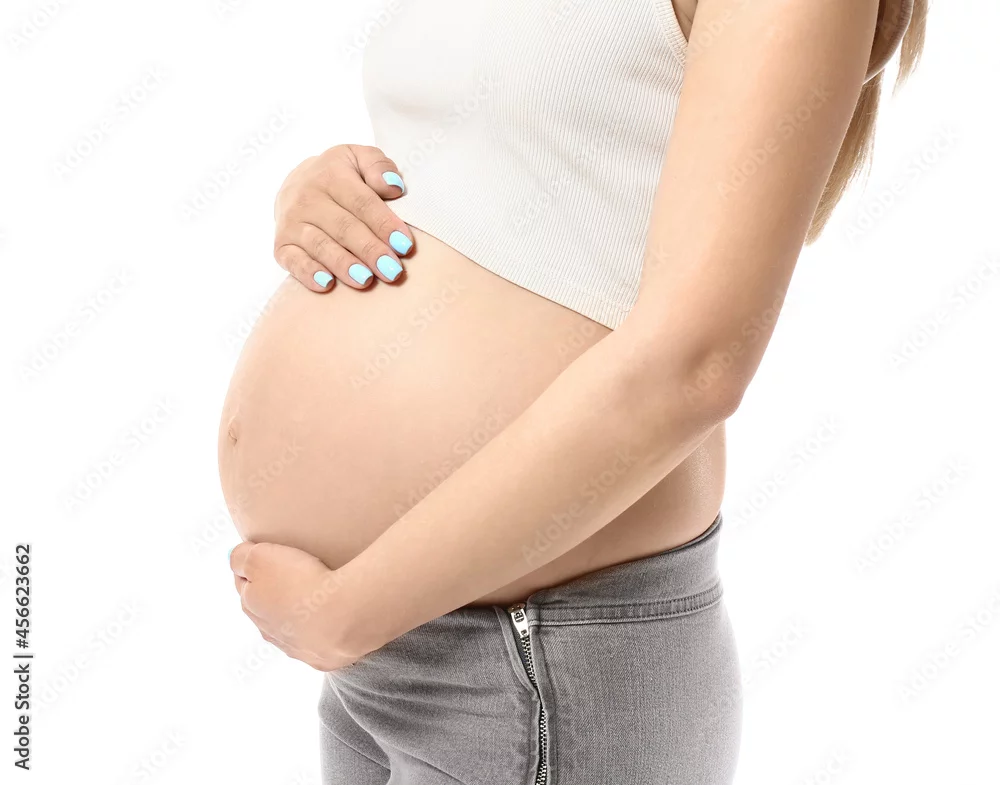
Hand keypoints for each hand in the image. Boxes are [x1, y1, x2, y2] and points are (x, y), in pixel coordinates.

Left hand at [229, 541, 362, 671]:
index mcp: (251, 606)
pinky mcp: (324, 659)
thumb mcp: (259, 557)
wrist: (344, 617)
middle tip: (294, 574)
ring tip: (318, 598)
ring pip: (292, 629)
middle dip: (275, 593)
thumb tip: (235, 560)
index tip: (268, 556)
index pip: (243, 583)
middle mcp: (270, 632)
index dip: (253, 567)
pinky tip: (334, 621)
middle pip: (266, 609)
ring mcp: (297, 648)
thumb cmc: (301, 583)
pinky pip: (320, 642)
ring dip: (299, 615)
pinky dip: (324, 631)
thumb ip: (240, 557)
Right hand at [273, 143, 415, 291]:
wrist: (295, 184)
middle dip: (370, 250)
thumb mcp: (359, 158)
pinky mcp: (281, 244)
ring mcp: (292, 222)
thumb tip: (394, 187)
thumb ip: (379, 166)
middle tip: (392, 270)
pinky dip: (308, 273)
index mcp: (332, 175)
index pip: (362, 203)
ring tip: (366, 281)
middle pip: (344, 227)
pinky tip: (326, 284)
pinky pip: (293, 260)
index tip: (405, 245)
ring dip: (344, 264)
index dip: (384, 224)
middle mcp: (308, 198)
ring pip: (320, 246)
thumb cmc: (339, 176)